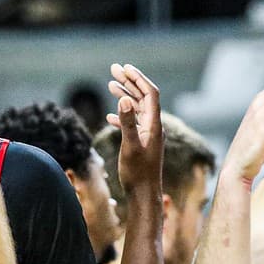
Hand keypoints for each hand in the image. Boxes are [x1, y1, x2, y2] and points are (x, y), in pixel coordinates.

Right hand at [104, 64, 163, 192]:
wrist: (144, 195)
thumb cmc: (138, 173)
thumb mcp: (130, 146)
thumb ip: (127, 122)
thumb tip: (124, 98)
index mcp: (154, 125)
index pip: (150, 94)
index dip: (138, 78)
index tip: (125, 68)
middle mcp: (153, 127)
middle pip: (143, 97)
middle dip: (129, 82)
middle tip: (114, 69)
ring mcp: (148, 135)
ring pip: (137, 109)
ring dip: (125, 95)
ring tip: (111, 84)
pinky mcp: (141, 144)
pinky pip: (133, 123)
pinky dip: (122, 115)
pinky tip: (110, 116)